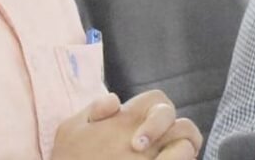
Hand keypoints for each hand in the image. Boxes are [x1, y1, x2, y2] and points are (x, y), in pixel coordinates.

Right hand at [52, 91, 201, 159]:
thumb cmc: (67, 159)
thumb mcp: (70, 128)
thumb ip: (94, 108)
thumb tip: (117, 101)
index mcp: (124, 121)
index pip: (157, 101)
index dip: (158, 113)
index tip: (148, 131)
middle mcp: (142, 139)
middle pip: (182, 126)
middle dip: (183, 135)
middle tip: (174, 147)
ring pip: (186, 148)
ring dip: (185, 152)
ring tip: (175, 159)